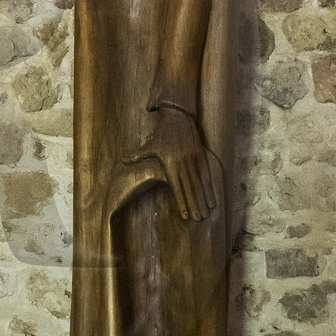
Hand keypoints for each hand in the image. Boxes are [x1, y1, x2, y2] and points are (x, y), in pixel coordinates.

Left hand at [137, 105, 215, 222]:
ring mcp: (193, 159)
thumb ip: (137, 156)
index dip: (182, 202)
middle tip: (199, 218)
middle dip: (195, 205)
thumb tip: (122, 161)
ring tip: (207, 212)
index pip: (177, 188)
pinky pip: (207, 174)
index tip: (186, 215)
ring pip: (200, 183)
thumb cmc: (161, 134)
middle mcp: (183, 163)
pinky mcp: (201, 155)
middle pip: (190, 188)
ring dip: (204, 199)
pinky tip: (213, 198)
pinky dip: (210, 187)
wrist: (177, 116)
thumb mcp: (149, 146)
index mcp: (170, 164)